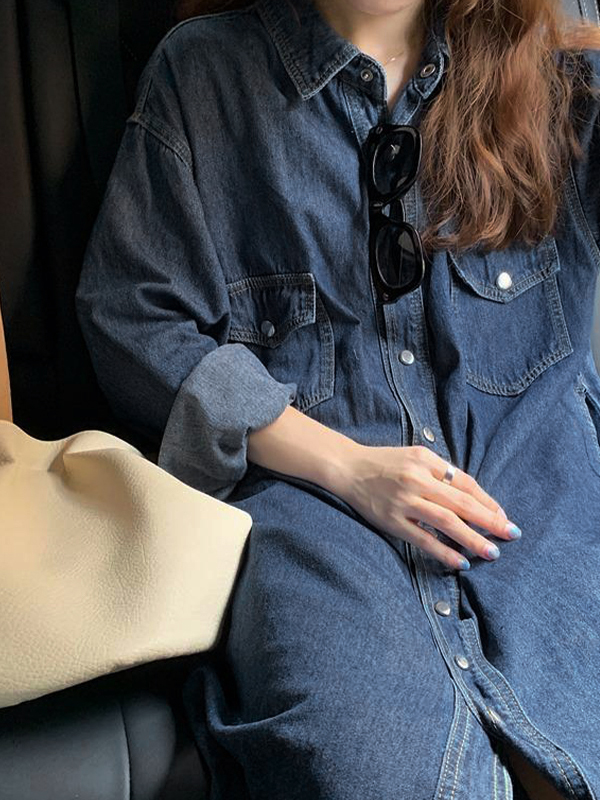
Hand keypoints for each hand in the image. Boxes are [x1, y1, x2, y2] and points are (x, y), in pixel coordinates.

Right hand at [335, 444, 519, 569]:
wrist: (347, 468)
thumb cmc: (384, 463)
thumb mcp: (414, 456)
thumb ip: (440, 472)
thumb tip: (472, 497)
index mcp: (426, 461)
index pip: (466, 483)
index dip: (488, 502)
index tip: (503, 517)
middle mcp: (417, 479)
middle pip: (462, 503)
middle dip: (490, 521)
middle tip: (511, 534)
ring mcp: (404, 501)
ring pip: (446, 522)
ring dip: (473, 538)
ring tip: (492, 552)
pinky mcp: (392, 520)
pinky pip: (423, 539)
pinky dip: (444, 551)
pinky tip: (461, 561)